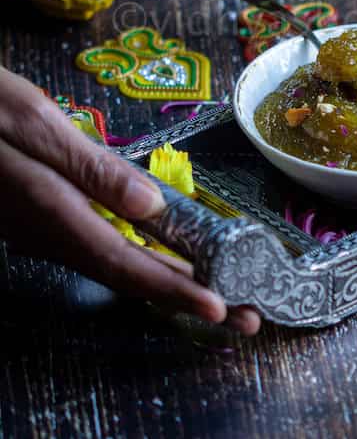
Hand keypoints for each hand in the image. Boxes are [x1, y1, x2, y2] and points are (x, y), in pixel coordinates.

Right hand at [0, 68, 259, 334]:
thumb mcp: (32, 123)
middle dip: (187, 297)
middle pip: (128, 275)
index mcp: (53, 209)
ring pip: (118, 264)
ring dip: (171, 281)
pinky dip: (144, 259)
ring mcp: (46, 229)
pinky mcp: (46, 217)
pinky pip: (103, 248)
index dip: (173, 289)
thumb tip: (152, 206)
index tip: (219, 309)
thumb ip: (91, 168)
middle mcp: (51, 232)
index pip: (124, 263)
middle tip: (243, 315)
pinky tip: (168, 257)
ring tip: (222, 289)